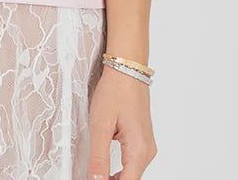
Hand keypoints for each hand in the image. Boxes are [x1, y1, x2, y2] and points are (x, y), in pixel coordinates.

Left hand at [86, 63, 157, 179]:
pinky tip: (105, 167)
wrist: (127, 69)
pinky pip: (132, 163)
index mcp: (139, 150)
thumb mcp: (100, 125)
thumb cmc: (115, 91)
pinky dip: (119, 169)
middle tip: (90, 177)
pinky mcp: (142, 140)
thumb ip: (99, 157)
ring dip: (114, 177)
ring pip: (131, 173)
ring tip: (95, 174)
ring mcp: (147, 145)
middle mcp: (147, 151)